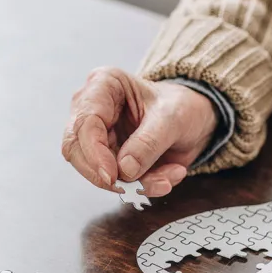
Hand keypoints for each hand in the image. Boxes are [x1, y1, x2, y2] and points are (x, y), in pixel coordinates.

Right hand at [62, 67, 217, 196]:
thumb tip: (124, 169)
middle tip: (136, 187)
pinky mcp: (108, 158)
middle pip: (77, 150)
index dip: (94, 153)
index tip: (113, 176)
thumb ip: (148, 142)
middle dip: (108, 175)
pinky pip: (116, 181)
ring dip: (132, 184)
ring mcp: (98, 136)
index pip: (85, 123)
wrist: (194, 119)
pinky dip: (142, 186)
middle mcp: (93, 109)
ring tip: (167, 179)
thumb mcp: (172, 118)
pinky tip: (167, 177)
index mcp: (103, 85)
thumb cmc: (181, 105)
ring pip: (96, 171)